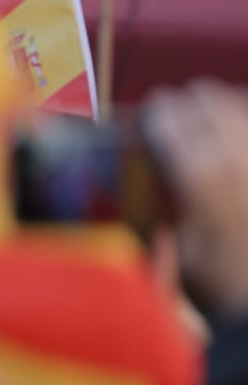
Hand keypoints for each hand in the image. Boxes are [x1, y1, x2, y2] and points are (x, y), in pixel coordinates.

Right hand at [144, 82, 247, 316]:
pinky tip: (240, 134)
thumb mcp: (178, 252)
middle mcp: (235, 156)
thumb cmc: (224, 283)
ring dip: (224, 107)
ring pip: (241, 109)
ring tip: (213, 113)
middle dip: (191, 102)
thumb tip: (146, 190)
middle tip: (181, 110)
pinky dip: (245, 124)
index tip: (154, 111)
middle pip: (209, 101)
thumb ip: (160, 216)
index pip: (171, 120)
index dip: (159, 112)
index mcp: (198, 175)